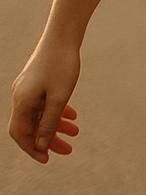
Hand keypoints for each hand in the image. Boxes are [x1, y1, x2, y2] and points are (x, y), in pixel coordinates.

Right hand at [9, 36, 81, 163]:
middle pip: (31, 126)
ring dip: (56, 125)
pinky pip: (45, 102)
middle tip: (68, 150)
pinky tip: (73, 114)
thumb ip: (50, 121)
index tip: (47, 159)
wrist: (63, 35)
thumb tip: (41, 144)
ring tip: (76, 132)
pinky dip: (57, 110)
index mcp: (22, 102)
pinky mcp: (38, 81)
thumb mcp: (59, 97)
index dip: (32, 148)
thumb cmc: (62, 65)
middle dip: (48, 139)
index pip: (20, 134)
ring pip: (40, 114)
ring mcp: (28, 88)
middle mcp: (21, 96)